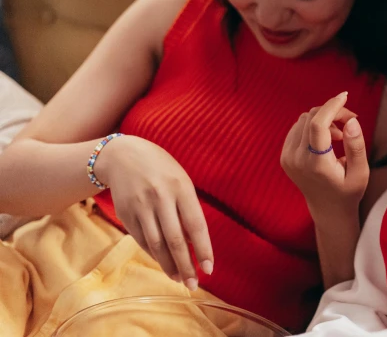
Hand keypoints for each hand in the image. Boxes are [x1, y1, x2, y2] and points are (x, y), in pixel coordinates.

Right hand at [97, 135, 212, 290]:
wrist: (123, 155)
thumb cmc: (162, 169)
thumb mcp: (181, 180)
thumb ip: (188, 208)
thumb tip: (194, 243)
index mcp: (181, 187)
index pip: (196, 225)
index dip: (203, 249)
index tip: (209, 269)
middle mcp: (160, 198)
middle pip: (175, 239)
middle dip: (185, 266)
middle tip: (193, 285)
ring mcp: (141, 206)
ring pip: (156, 244)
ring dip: (168, 266)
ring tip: (179, 279)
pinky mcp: (125, 213)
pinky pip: (142, 240)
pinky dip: (154, 254)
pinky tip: (164, 264)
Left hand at [281, 92, 369, 222]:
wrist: (328, 210)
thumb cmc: (348, 192)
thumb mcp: (361, 172)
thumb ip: (356, 145)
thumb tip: (351, 120)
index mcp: (316, 164)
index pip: (318, 124)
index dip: (332, 106)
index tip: (345, 96)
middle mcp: (297, 160)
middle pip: (311, 117)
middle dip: (332, 112)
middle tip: (351, 121)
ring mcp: (287, 158)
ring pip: (304, 119)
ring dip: (323, 118)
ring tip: (340, 134)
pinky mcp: (284, 156)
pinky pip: (297, 127)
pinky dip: (313, 125)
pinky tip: (327, 138)